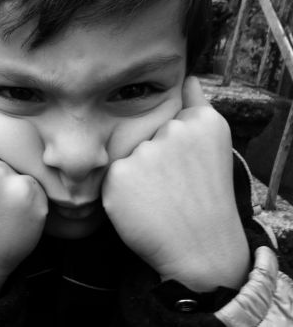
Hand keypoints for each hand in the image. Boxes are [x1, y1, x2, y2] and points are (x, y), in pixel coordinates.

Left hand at [102, 77, 249, 290]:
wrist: (199, 249)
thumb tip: (189, 77)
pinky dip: (120, 193)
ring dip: (134, 176)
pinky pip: (111, 176)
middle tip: (172, 189)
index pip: (165, 118)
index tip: (184, 172)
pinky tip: (141, 207)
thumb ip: (197, 106)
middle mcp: (173, 132)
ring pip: (126, 156)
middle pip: (143, 136)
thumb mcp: (214, 145)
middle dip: (151, 161)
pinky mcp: (119, 176)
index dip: (171, 150)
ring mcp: (145, 153)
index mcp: (200, 122)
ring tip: (158, 199)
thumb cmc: (206, 199)